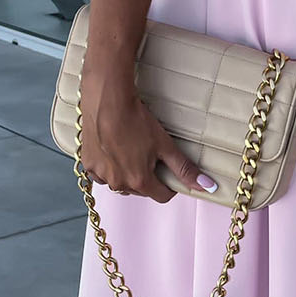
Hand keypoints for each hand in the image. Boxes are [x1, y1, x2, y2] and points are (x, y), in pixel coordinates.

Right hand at [77, 61, 217, 201]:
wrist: (107, 100)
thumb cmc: (136, 120)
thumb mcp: (165, 145)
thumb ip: (184, 169)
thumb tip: (207, 186)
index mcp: (139, 181)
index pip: (162, 196)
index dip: (169, 184)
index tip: (169, 171)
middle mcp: (118, 183)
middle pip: (141, 189)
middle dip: (148, 177)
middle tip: (149, 154)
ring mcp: (100, 175)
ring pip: (120, 183)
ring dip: (127, 173)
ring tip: (130, 149)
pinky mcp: (87, 164)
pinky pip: (102, 174)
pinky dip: (109, 166)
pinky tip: (113, 149)